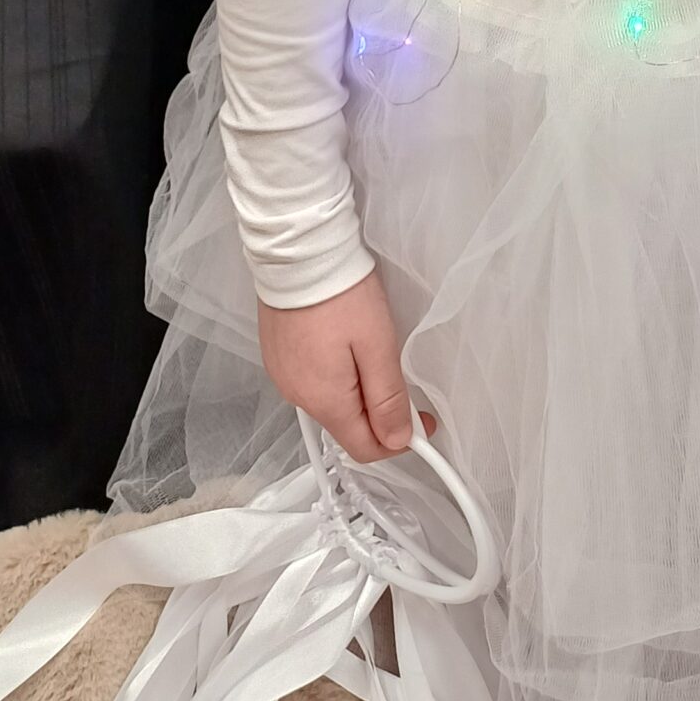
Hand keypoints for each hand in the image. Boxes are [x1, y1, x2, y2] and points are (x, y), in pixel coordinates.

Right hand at [258, 269, 428, 462]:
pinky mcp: (278, 357)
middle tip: (400, 375)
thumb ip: (387, 397)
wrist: (298, 252)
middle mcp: (298, 396)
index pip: (365, 448)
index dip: (398, 440)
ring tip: (370, 350)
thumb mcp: (377, 344)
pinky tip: (342, 342)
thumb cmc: (339, 292)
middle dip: (379, 412)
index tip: (420, 420)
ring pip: (330, 402)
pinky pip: (312, 381)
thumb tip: (398, 439)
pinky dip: (333, 373)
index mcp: (325, 400)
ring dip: (356, 391)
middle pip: (347, 426)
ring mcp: (284, 377)